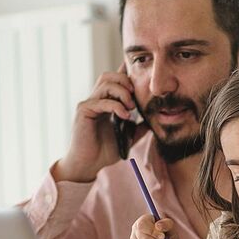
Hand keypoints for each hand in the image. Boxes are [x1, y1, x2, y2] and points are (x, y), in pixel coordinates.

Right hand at [54, 64, 147, 181]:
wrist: (90, 164)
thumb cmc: (105, 150)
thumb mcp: (128, 136)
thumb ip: (139, 126)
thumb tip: (154, 120)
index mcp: (106, 102)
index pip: (117, 80)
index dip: (128, 74)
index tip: (142, 80)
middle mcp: (97, 99)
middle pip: (110, 75)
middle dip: (126, 81)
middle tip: (137, 97)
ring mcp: (89, 103)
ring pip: (106, 83)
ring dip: (122, 92)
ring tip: (131, 107)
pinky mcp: (84, 111)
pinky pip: (101, 101)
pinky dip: (115, 105)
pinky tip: (125, 115)